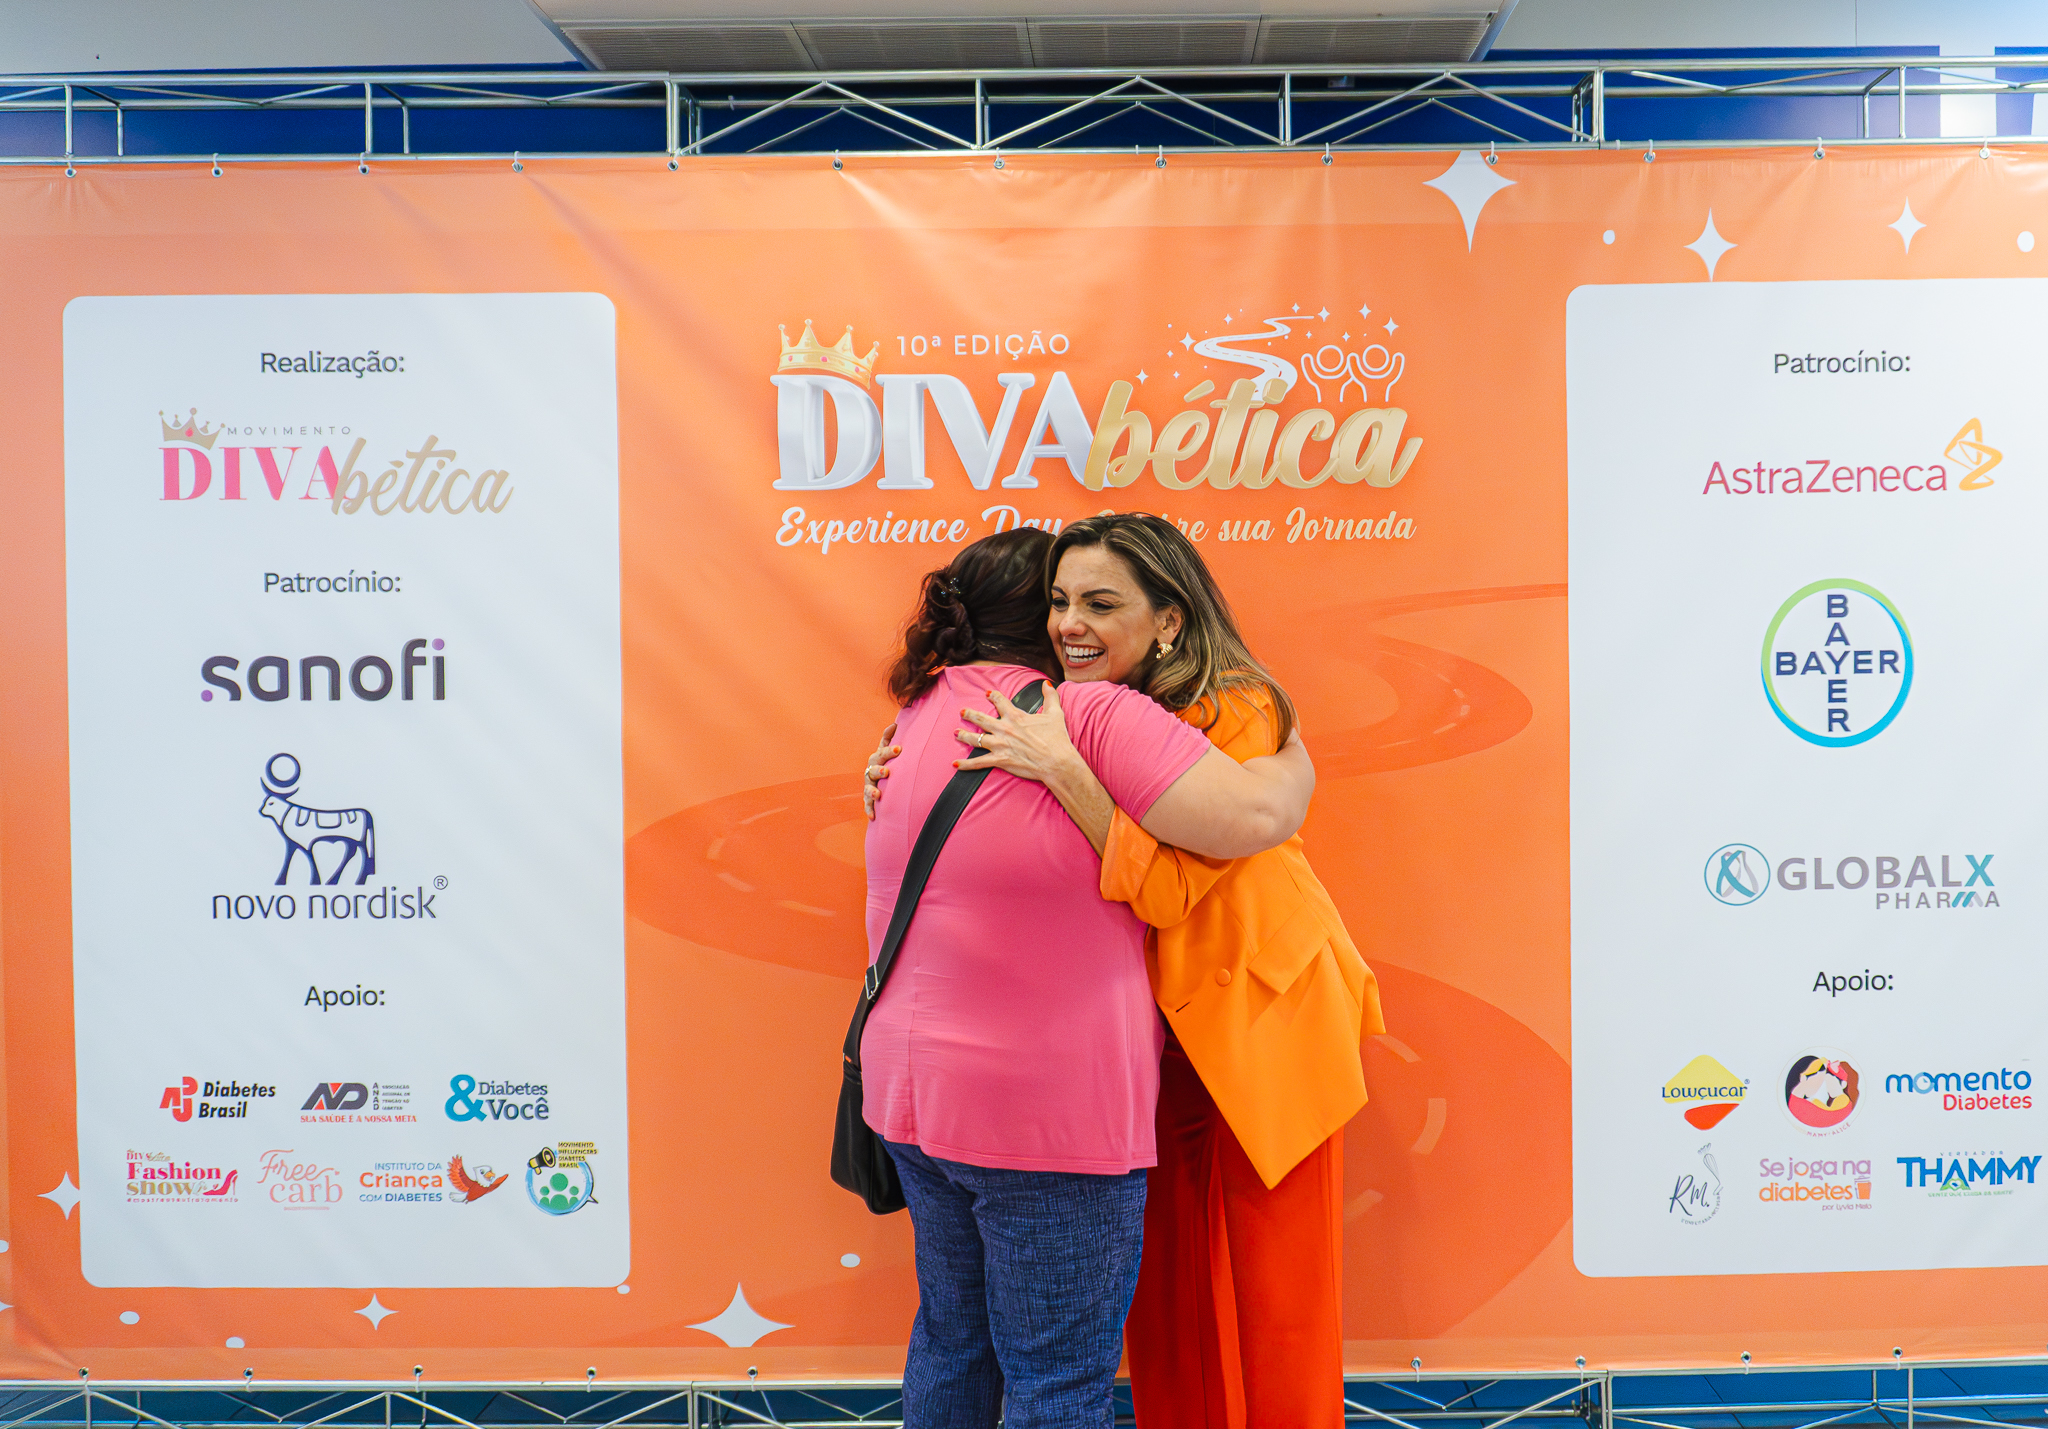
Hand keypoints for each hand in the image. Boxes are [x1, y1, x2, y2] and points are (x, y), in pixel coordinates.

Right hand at [862, 722, 899, 820]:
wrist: (878, 778)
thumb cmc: (885, 761)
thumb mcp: (886, 749)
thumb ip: (888, 737)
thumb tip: (894, 723)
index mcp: (877, 758)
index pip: (883, 753)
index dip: (890, 751)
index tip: (900, 749)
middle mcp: (871, 771)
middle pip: (873, 769)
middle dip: (879, 770)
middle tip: (887, 772)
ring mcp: (869, 785)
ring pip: (868, 787)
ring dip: (872, 790)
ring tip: (878, 794)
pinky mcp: (868, 798)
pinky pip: (867, 804)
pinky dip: (869, 809)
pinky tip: (873, 816)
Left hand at [955, 683, 1079, 785]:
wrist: (1056, 761)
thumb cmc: (1057, 738)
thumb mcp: (1055, 714)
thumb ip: (1050, 697)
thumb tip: (1047, 684)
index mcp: (1016, 717)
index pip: (1001, 702)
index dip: (993, 696)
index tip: (987, 693)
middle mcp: (1004, 729)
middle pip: (982, 719)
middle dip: (970, 714)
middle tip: (962, 712)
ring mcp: (1000, 745)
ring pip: (976, 739)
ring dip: (964, 736)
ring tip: (956, 733)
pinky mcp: (1000, 760)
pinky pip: (979, 762)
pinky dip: (966, 764)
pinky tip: (955, 763)